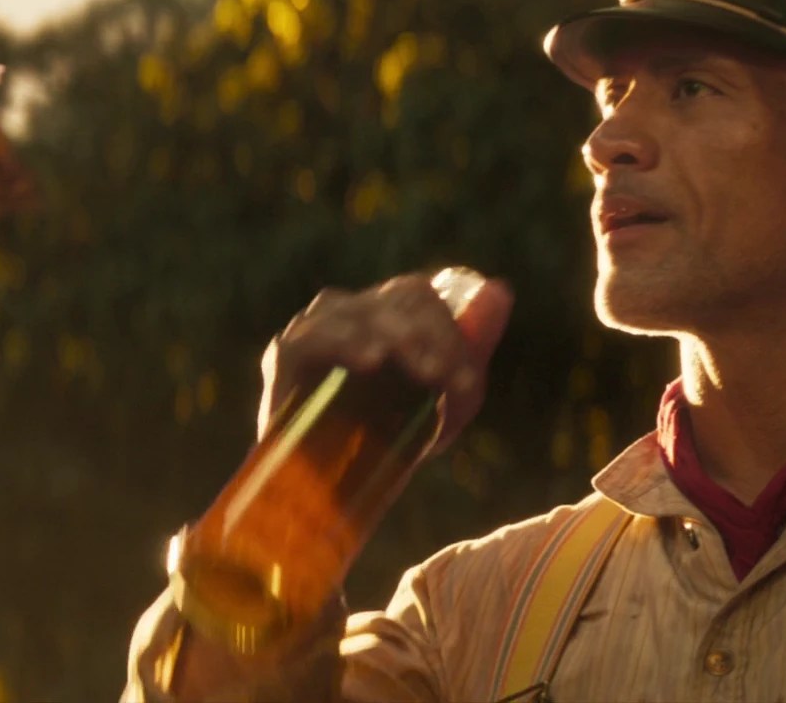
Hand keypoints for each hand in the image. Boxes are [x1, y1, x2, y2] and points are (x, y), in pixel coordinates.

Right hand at [257, 272, 512, 452]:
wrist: (324, 494)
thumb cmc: (384, 441)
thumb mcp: (437, 399)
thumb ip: (467, 348)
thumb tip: (502, 291)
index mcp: (381, 314)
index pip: (417, 296)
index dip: (448, 331)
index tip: (465, 382)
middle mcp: (347, 312)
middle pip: (395, 299)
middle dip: (431, 338)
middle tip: (446, 380)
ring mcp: (314, 329)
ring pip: (358, 311)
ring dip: (399, 338)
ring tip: (425, 373)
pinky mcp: (283, 357)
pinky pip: (311, 337)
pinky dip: (344, 343)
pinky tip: (371, 360)